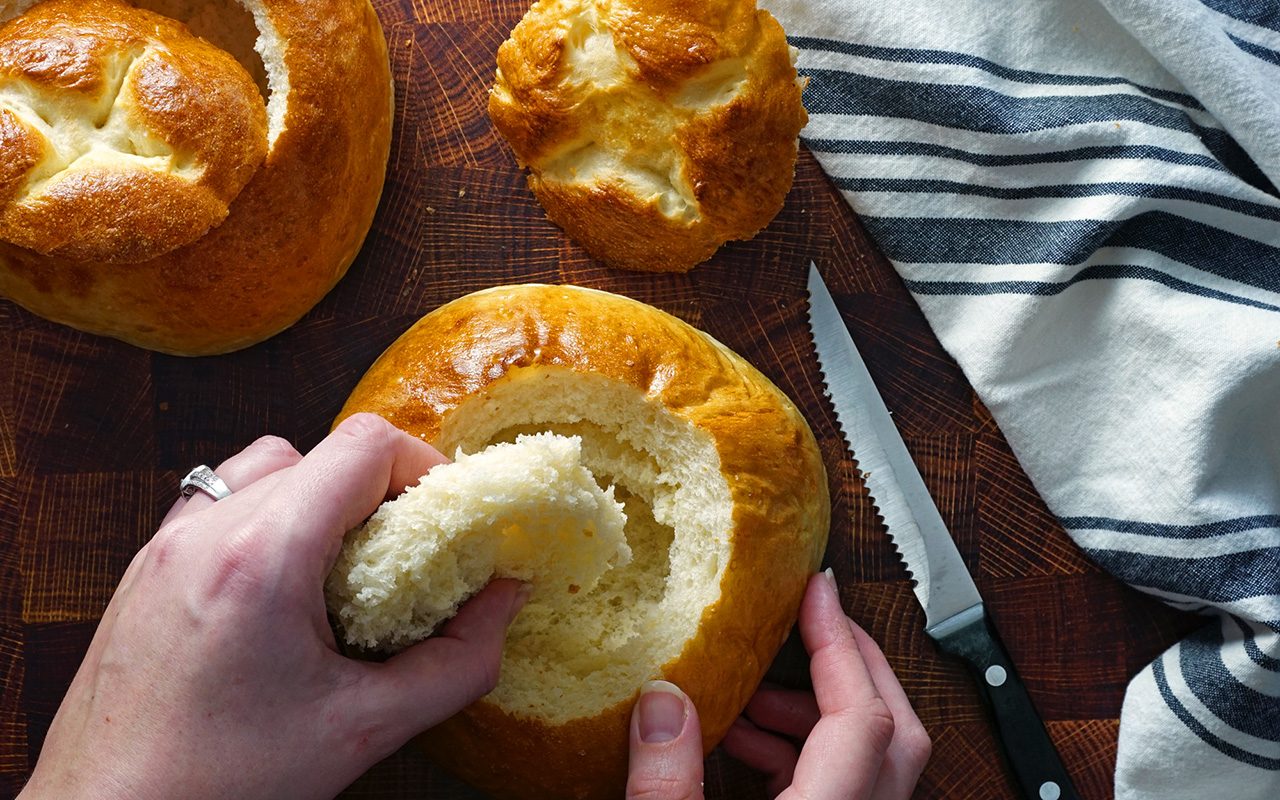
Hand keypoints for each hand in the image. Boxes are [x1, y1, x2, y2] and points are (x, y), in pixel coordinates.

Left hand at [20, 413, 527, 799]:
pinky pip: (224, 499)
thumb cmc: (221, 785)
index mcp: (262, 556)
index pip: (364, 446)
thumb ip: (457, 662)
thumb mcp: (364, 729)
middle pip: (321, 450)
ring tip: (343, 569)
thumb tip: (506, 599)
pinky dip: (272, 518)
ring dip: (322, 498)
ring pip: (268, 465)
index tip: (446, 522)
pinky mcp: (146, 564)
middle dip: (380, 492)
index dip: (425, 468)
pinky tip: (287, 586)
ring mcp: (166, 542)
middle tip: (404, 558)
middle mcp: (205, 530)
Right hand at [625, 571, 930, 798]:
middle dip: (854, 663)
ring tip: (753, 694)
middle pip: (894, 730)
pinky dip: (805, 752)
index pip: (863, 717)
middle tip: (812, 621)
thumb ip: (668, 779)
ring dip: (821, 711)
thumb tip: (661, 700)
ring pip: (873, 757)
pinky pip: (846, 786)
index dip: (840, 644)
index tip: (814, 592)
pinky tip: (743, 744)